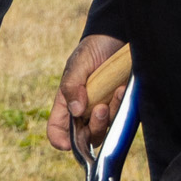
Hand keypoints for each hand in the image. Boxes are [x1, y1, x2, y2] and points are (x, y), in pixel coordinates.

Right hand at [50, 34, 126, 156]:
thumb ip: (72, 86)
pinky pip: (122, 117)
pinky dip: (121, 106)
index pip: (58, 129)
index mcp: (68, 103)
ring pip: (105, 130)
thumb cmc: (93, 50)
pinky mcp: (121, 107)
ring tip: (115, 92)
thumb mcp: (77, 65)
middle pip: (85, 136)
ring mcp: (104, 110)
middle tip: (100, 108)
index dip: (60, 140)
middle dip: (94, 127)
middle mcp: (85, 111)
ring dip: (110, 116)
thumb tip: (75, 111)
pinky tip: (122, 89)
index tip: (68, 143)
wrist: (117, 37)